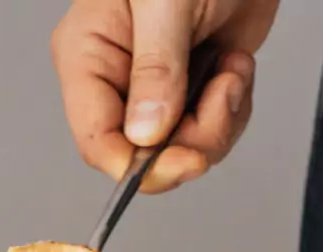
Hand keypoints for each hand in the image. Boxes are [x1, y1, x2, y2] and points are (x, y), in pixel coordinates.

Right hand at [52, 0, 278, 192]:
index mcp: (88, 57)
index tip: (183, 158)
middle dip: (191, 141)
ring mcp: (155, 91)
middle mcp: (116, 82)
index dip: (136, 165)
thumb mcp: (167, 5)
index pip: (96, 139)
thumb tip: (145, 135)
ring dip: (219, 120)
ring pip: (181, 151)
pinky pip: (210, 132)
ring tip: (231, 69)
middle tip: (222, 99)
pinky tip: (234, 65)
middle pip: (142, 156)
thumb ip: (156, 70)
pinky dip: (233, 108)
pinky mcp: (190, 92)